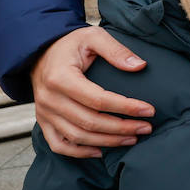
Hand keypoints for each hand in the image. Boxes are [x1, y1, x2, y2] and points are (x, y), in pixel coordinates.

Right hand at [30, 27, 153, 158]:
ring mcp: (44, 113)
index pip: (98, 99)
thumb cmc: (71, 44)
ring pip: (77, 137)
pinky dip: (80, 153)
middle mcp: (49, 99)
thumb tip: (140, 66)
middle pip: (89, 122)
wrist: (41, 51)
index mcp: (60, 77)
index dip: (126, 107)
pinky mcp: (43, 121)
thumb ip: (116, 50)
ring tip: (132, 138)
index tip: (149, 110)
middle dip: (122, 128)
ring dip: (107, 141)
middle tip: (146, 128)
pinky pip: (59, 145)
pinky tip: (101, 151)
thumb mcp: (93, 36)